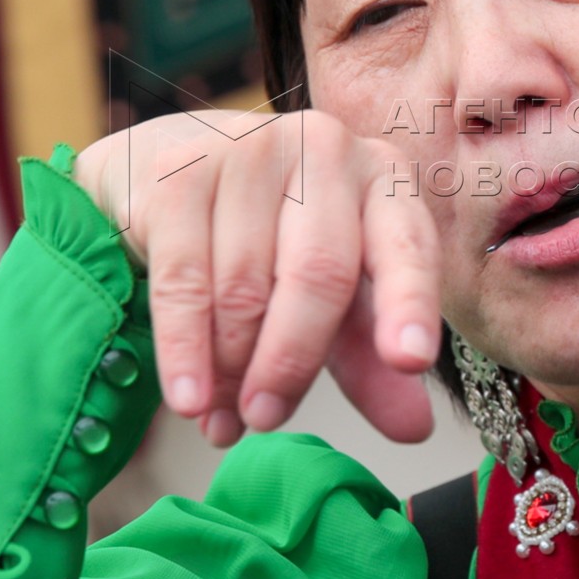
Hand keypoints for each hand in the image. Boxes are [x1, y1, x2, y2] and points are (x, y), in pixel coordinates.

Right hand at [72, 109, 440, 445]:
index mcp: (382, 180)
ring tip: (224, 421)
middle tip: (267, 421)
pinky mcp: (180, 169)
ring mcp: (250, 149)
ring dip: (232, 368)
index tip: (411, 361)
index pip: (408, 245)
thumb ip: (370, 358)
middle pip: (319, 273)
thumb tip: (415, 429)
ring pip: (246, 285)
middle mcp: (325, 149)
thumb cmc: (270, 243)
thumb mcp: (333, 300)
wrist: (163, 181)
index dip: (410, 303)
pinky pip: (185, 279)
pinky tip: (188, 400)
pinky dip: (186, 351)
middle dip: (291, 361)